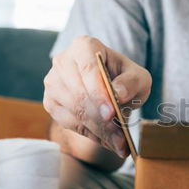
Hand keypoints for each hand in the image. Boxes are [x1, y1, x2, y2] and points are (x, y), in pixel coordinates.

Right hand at [43, 36, 151, 157]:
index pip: (88, 69)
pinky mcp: (50, 103)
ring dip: (98, 131)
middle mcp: (63, 61)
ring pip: (74, 111)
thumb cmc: (124, 78)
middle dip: (101, 119)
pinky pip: (69, 123)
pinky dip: (90, 135)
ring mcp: (53, 82)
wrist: (111, 87)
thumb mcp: (138, 77)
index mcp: (84, 46)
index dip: (98, 93)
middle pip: (79, 93)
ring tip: (119, 143)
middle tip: (120, 137)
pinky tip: (107, 141)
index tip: (111, 113)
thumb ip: (131, 83)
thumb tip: (118, 94)